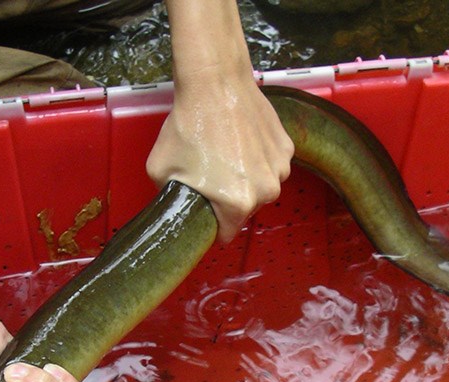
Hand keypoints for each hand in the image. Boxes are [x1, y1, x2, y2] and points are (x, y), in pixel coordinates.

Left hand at [147, 0, 293, 242]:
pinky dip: (258, 159)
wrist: (215, 81)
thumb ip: (171, 197)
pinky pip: (271, 165)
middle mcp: (265, 191)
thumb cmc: (188, 124)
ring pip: (261, 187)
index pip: (226, 233)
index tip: (204, 213)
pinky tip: (240, 141)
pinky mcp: (287, 147)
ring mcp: (280, 168)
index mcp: (237, 203)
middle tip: (211, 176)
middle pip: (245, 210)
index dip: (212, 226)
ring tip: (226, 155)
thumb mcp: (161, 170)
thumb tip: (175, 205)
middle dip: (228, 199)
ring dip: (246, 179)